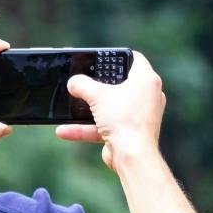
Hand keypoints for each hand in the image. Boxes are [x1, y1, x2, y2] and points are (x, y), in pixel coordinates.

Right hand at [57, 51, 164, 169]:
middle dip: (100, 85)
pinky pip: (106, 126)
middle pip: (120, 83)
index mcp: (147, 80)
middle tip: (85, 80)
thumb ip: (82, 85)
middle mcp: (147, 97)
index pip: (134, 59)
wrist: (132, 156)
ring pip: (111, 107)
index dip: (118, 56)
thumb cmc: (124, 120)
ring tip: (72, 105)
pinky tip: (66, 130)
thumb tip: (73, 83)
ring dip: (90, 109)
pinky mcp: (129, 133)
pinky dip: (88, 128)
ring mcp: (139, 116)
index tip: (103, 58)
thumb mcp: (97, 95)